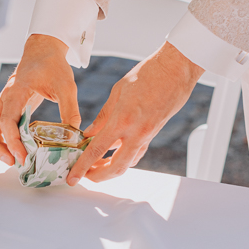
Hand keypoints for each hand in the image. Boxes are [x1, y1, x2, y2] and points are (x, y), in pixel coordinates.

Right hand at [0, 34, 79, 164]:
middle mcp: (4, 98)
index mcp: (16, 91)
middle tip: (12, 162)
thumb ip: (70, 110)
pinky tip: (15, 150)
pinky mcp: (5, 108)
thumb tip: (73, 136)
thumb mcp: (66, 86)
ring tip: (12, 160)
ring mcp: (2, 103)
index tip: (23, 157)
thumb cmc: (52, 65)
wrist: (43, 50)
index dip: (13, 142)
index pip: (7, 121)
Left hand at [66, 42, 203, 185]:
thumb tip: (89, 133)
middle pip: (115, 168)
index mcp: (122, 120)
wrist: (176, 70)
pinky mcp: (153, 134)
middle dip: (97, 176)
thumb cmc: (147, 74)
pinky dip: (124, 158)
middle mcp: (136, 133)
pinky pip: (137, 153)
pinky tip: (114, 155)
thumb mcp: (117, 92)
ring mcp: (147, 135)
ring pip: (128, 163)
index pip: (97, 150)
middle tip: (84, 175)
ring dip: (110, 169)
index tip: (72, 178)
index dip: (82, 167)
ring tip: (95, 167)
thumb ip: (103, 117)